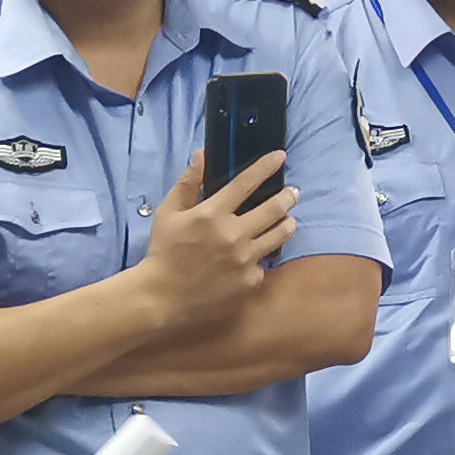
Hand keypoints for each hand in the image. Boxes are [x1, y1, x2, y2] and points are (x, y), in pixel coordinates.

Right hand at [137, 155, 298, 321]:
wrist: (162, 299)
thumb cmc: (164, 253)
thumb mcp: (168, 214)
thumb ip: (188, 183)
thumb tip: (202, 155)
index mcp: (211, 214)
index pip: (246, 182)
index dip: (266, 166)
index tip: (280, 157)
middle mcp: (232, 234)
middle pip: (274, 208)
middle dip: (287, 196)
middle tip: (292, 193)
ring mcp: (244, 259)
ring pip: (280, 234)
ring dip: (287, 223)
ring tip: (287, 220)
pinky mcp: (250, 281)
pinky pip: (265, 263)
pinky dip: (262, 257)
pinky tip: (255, 257)